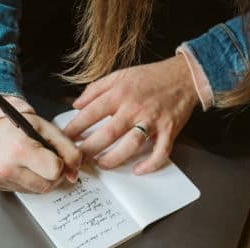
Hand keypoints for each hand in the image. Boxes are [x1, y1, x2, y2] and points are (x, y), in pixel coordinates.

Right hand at [0, 114, 81, 192]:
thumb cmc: (18, 124)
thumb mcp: (48, 129)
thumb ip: (68, 150)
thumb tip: (74, 174)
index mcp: (20, 149)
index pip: (54, 171)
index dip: (60, 164)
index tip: (54, 154)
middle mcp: (7, 168)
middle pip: (47, 185)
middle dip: (53, 175)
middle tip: (47, 159)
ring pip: (37, 191)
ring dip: (42, 179)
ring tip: (33, 162)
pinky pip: (25, 191)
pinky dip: (30, 181)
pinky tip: (22, 167)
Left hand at [63, 55, 198, 173]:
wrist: (185, 75)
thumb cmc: (151, 77)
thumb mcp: (120, 75)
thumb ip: (96, 89)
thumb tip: (76, 105)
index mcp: (120, 93)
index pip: (91, 113)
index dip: (74, 128)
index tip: (64, 140)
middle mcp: (134, 108)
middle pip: (107, 134)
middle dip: (89, 149)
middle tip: (78, 159)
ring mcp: (152, 120)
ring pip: (131, 145)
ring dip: (114, 158)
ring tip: (101, 164)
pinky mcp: (169, 130)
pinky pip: (160, 152)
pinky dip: (149, 164)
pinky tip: (137, 170)